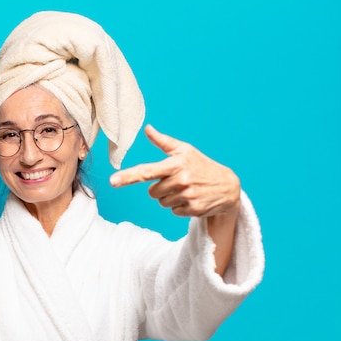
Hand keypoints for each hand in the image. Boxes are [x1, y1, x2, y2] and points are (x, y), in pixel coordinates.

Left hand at [110, 125, 240, 217]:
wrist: (228, 186)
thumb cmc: (201, 165)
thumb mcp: (185, 150)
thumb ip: (163, 142)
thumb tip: (147, 129)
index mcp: (175, 164)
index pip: (147, 171)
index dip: (128, 176)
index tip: (112, 181)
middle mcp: (181, 179)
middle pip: (152, 192)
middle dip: (161, 188)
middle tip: (178, 182)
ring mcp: (188, 195)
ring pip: (161, 202)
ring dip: (170, 198)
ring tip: (186, 189)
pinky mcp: (193, 209)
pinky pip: (173, 211)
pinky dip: (180, 207)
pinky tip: (192, 199)